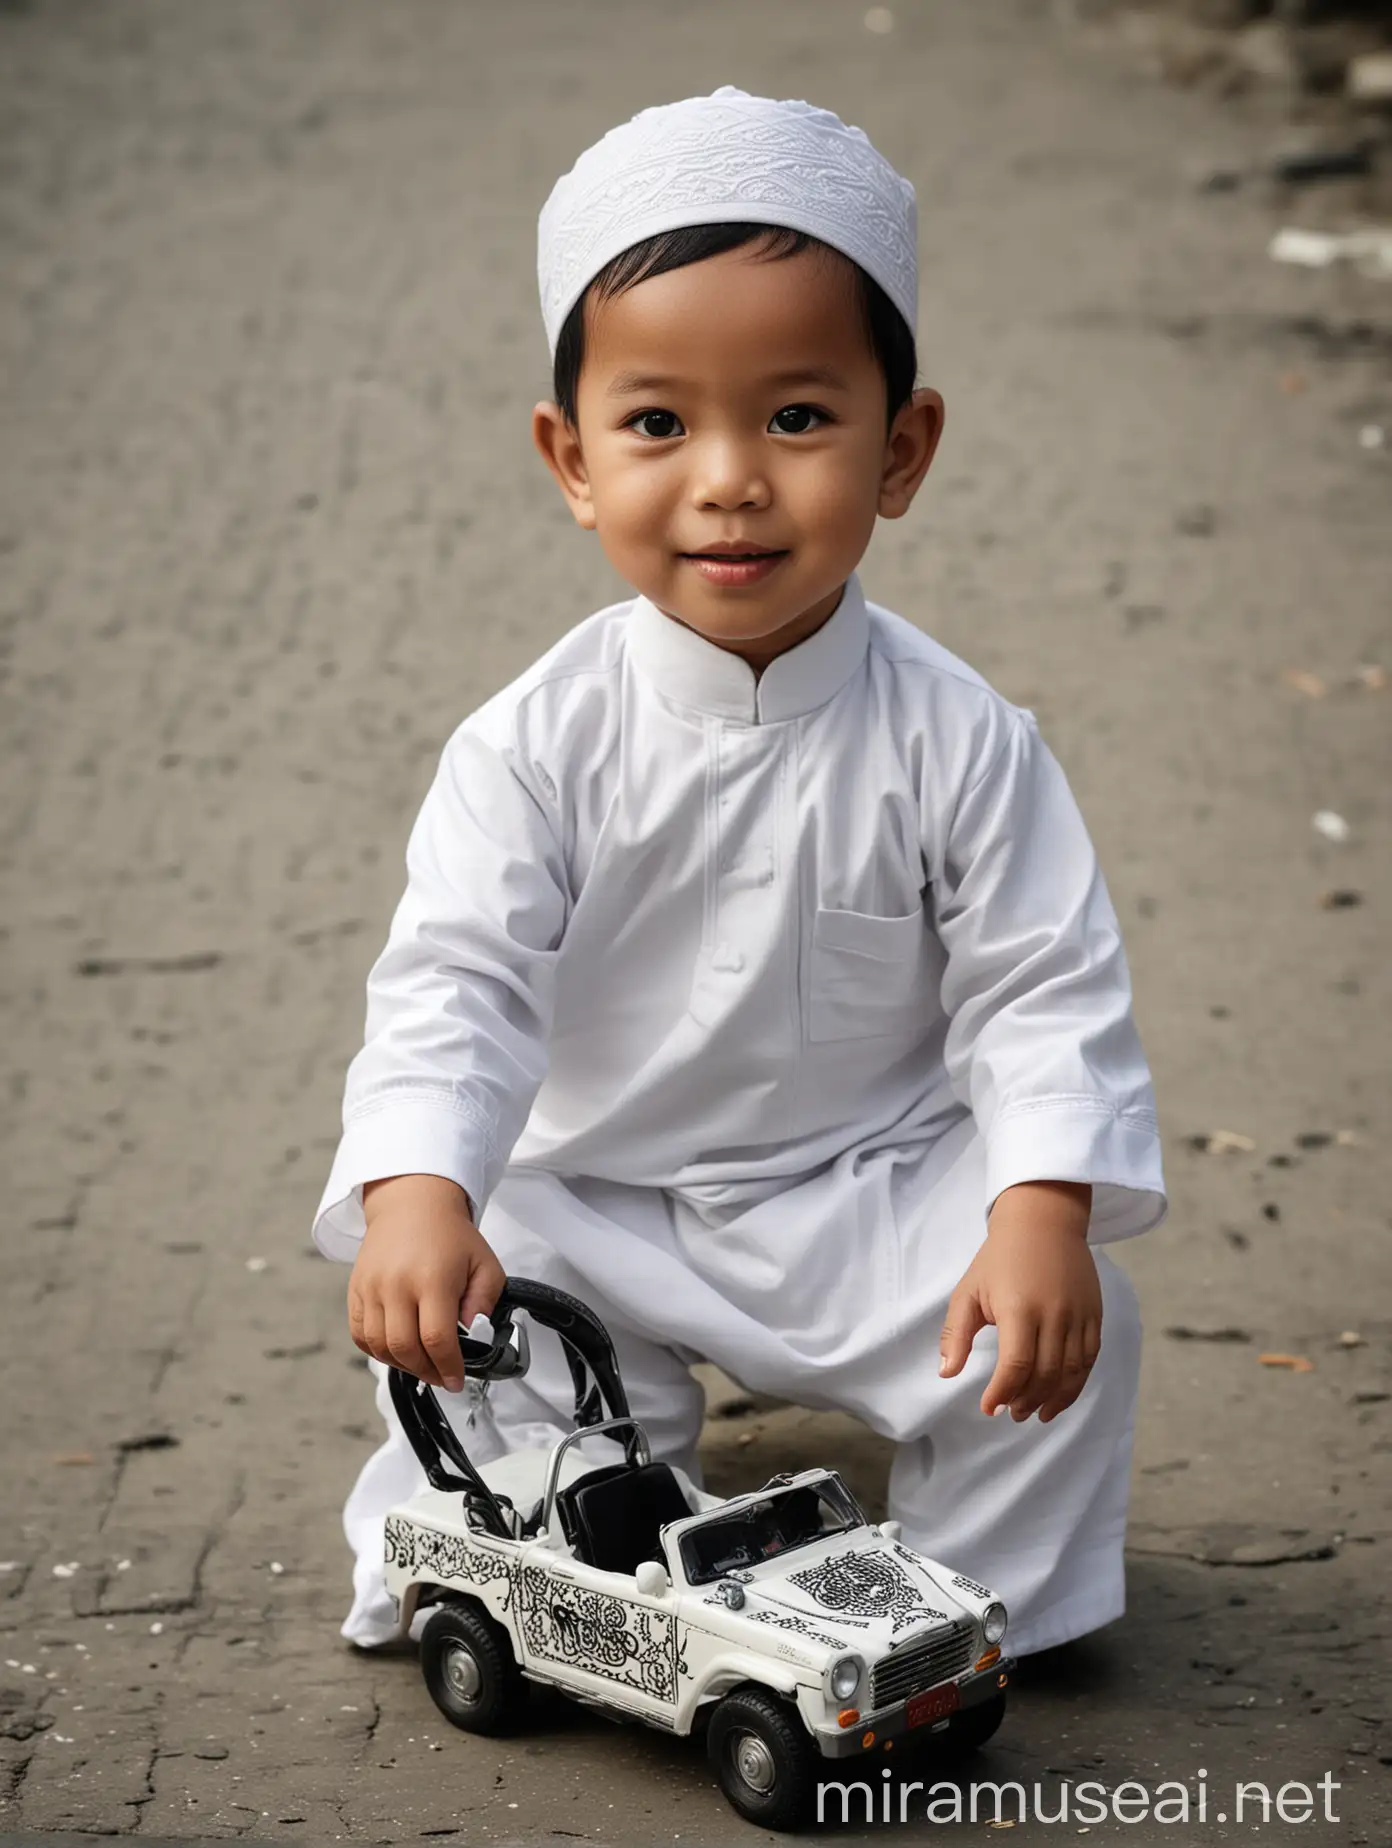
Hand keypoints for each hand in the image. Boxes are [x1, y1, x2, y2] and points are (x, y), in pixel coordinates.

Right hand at [347, 1174, 505, 1391]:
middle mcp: (396, 1285)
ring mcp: (371, 1288)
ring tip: (423, 1363)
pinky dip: (378, 1350)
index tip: (457, 1381)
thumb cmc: (451, 1235)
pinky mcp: (356, 1290)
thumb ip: (485, 1302)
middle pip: (405, 1348)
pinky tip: (398, 1350)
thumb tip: (474, 1334)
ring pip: (380, 1346)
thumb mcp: (484, 1264)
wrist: (411, 1203)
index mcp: (432, 1279)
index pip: (437, 1338)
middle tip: (442, 1375)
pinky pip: (361, 1335)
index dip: (448, 1367)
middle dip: (426, 1371)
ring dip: (403, 1365)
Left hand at [938, 1181, 1100, 1422]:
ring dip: (1053, 1400)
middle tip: (1011, 1413)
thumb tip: (946, 1373)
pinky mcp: (1095, 1315)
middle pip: (1045, 1374)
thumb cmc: (999, 1258)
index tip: (989, 1408)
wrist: (1043, 1221)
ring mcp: (1079, 1316)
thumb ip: (956, 1333)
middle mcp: (1054, 1314)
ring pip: (1071, 1372)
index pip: (1016, 1365)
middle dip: (1026, 1401)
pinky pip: (1089, 1360)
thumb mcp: (968, 1291)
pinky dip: (1076, 1384)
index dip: (1002, 1393)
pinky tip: (1060, 1396)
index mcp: (1019, 1308)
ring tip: (1035, 1413)